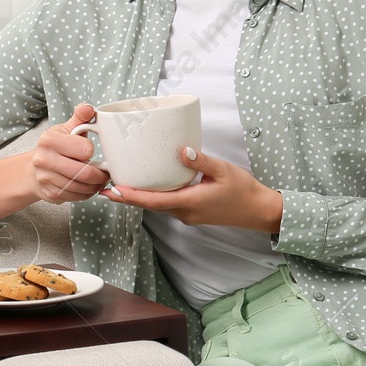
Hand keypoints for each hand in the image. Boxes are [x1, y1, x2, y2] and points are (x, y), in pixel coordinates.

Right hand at [26, 103, 111, 204]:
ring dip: (96, 186)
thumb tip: (88, 107)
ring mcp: (46, 179)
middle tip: (106, 172)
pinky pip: (77, 197)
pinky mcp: (51, 194)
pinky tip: (90, 187)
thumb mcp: (67, 129)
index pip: (84, 149)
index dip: (93, 152)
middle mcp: (44, 160)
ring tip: (100, 179)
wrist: (35, 169)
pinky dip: (88, 194)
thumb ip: (80, 117)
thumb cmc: (57, 147)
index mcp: (49, 140)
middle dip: (101, 174)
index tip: (94, 152)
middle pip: (84, 173)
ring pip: (82, 187)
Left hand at [100, 146, 283, 233]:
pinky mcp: (192, 214)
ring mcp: (188, 216)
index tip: (113, 190)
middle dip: (128, 197)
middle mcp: (185, 213)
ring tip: (121, 186)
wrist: (258, 211)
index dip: (131, 196)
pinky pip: (168, 206)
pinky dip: (154, 198)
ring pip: (158, 207)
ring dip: (139, 198)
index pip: (153, 201)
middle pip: (150, 206)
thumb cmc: (243, 191)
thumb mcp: (223, 170)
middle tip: (106, 188)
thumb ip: (200, 160)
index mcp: (190, 203)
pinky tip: (149, 187)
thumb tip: (181, 150)